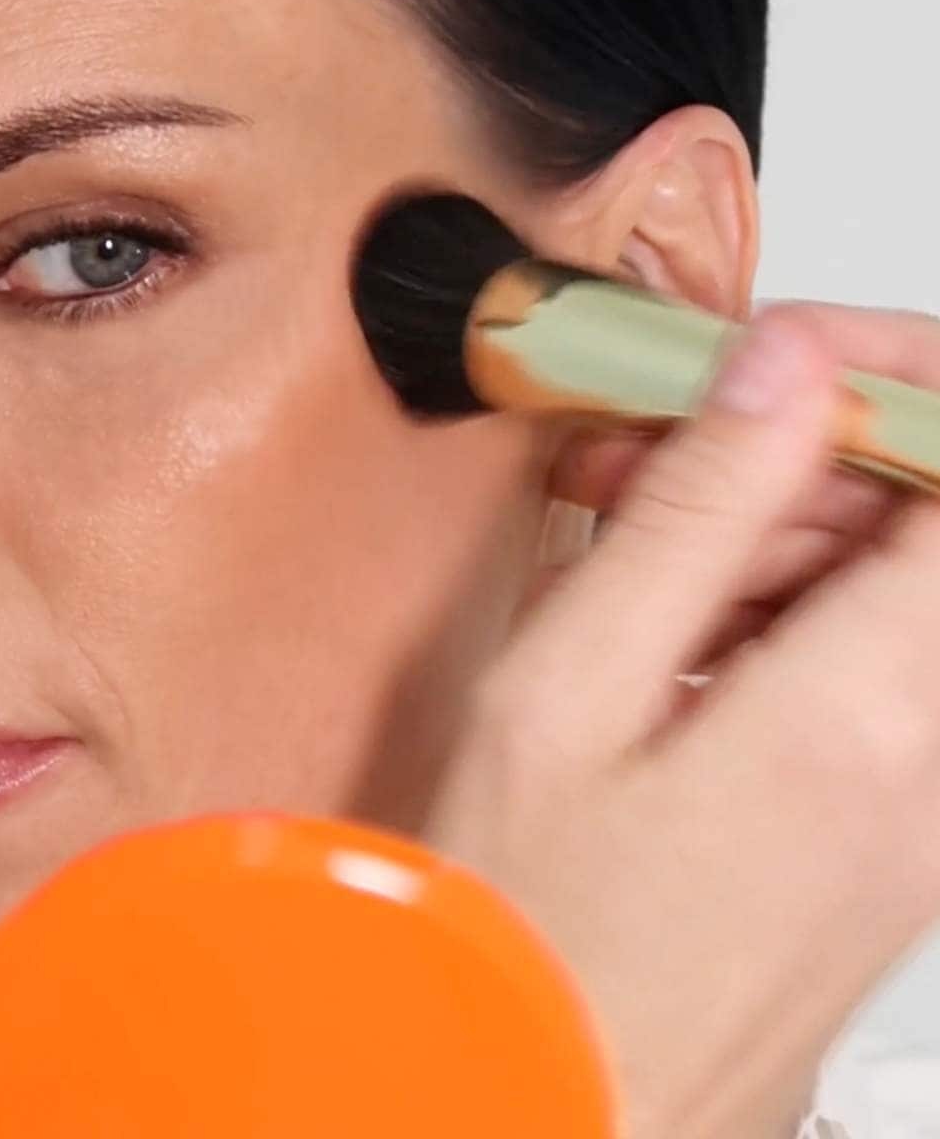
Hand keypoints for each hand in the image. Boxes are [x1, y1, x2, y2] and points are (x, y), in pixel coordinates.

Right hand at [429, 304, 939, 1138]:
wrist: (540, 1103)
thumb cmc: (531, 934)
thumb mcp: (568, 690)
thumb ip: (690, 516)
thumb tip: (777, 375)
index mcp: (867, 712)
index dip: (891, 381)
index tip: (781, 366)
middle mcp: (934, 761)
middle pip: (932, 523)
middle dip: (800, 453)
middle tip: (652, 458)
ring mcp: (922, 804)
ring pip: (899, 591)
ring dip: (776, 532)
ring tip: (631, 544)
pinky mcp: (886, 829)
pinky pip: (872, 667)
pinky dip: (776, 612)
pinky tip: (664, 630)